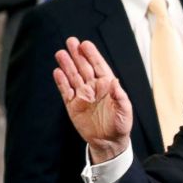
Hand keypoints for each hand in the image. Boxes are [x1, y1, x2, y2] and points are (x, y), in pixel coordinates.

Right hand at [53, 37, 132, 162]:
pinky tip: (57, 72)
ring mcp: (83, 96)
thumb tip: (115, 81)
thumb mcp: (125, 111)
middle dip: (77, 55)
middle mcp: (94, 88)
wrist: (109, 142)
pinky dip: (61, 82)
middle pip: (84, 67)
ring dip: (67, 65)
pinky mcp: (73, 106)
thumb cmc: (120, 125)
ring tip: (60, 53)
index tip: (85, 44)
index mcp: (108, 86)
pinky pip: (66, 91)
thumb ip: (120, 96)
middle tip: (70, 41)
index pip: (99, 66)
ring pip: (73, 77)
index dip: (92, 55)